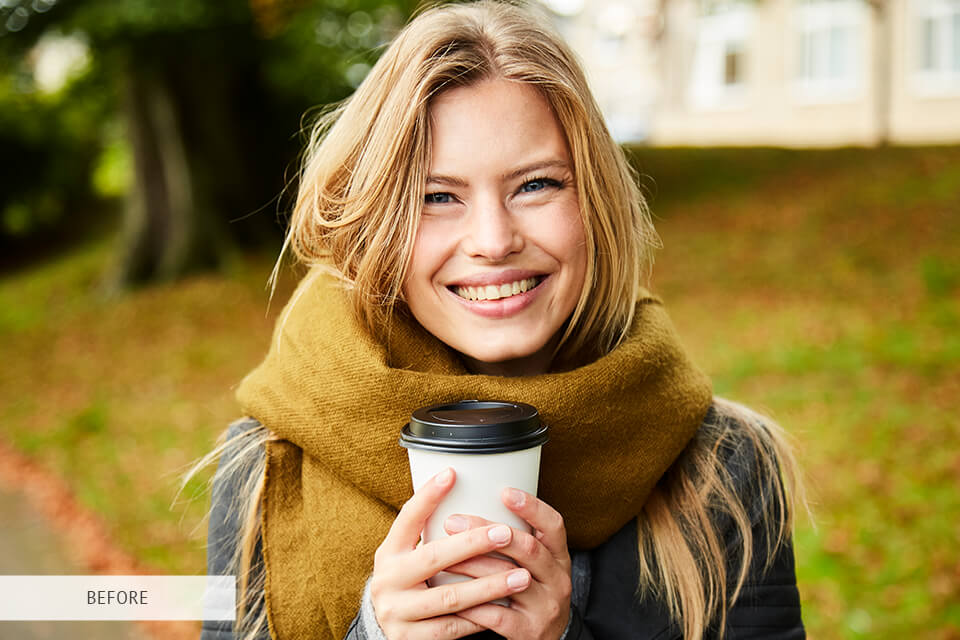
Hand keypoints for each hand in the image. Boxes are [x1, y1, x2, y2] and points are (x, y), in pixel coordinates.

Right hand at [370, 468, 534, 639]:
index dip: (427, 496)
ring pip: (450, 597)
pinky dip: (481, 616)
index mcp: (388, 553)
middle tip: (505, 533)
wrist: (389, 629)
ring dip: (490, 586)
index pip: (406, 519)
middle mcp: (387, 581)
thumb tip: (459, 485)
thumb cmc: (409, 582)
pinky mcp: (411, 639)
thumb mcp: (408, 555)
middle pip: (434, 558)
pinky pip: (453, 628)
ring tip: (521, 576)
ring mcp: (398, 612)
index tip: (452, 474)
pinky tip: (504, 607)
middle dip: (473, 544)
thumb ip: (428, 533)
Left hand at [442, 488, 571, 639]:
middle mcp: (557, 579)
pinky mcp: (528, 631)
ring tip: (443, 555)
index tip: (504, 491)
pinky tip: (450, 594)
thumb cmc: (533, 592)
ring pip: (508, 581)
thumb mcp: (537, 565)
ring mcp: (545, 606)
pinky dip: (472, 604)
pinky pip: (497, 616)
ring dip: (472, 565)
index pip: (554, 525)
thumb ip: (515, 540)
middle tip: (454, 521)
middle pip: (528, 549)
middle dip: (488, 532)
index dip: (532, 507)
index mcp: (559, 557)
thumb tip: (472, 501)